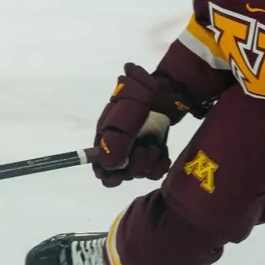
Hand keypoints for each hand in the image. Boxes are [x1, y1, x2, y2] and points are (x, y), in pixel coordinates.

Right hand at [90, 63, 192, 186]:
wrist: (165, 90)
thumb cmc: (143, 95)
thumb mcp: (128, 110)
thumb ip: (117, 136)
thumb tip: (108, 163)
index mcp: (106, 137)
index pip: (100, 167)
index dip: (110, 172)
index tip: (125, 166)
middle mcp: (118, 147)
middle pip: (121, 174)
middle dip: (136, 166)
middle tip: (146, 148)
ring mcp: (135, 151)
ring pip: (139, 173)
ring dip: (149, 163)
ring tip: (155, 146)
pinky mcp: (151, 154)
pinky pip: (154, 172)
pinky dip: (160, 165)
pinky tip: (163, 153)